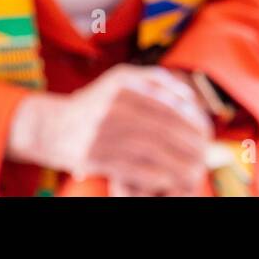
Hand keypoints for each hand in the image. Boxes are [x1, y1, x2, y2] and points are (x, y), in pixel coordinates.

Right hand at [7, 63, 213, 195]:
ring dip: (177, 162)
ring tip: (194, 170)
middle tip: (206, 154)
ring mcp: (102, 129)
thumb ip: (156, 80)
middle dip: (189, 143)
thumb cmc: (97, 103)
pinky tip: (169, 179)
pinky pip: (133, 167)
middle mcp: (113, 102)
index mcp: (124, 81)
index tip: (207, 132)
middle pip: (163, 125)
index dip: (192, 118)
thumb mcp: (121, 80)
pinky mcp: (94, 155)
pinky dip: (156, 175)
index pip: (169, 100)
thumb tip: (190, 96)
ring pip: (152, 148)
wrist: (50, 126)